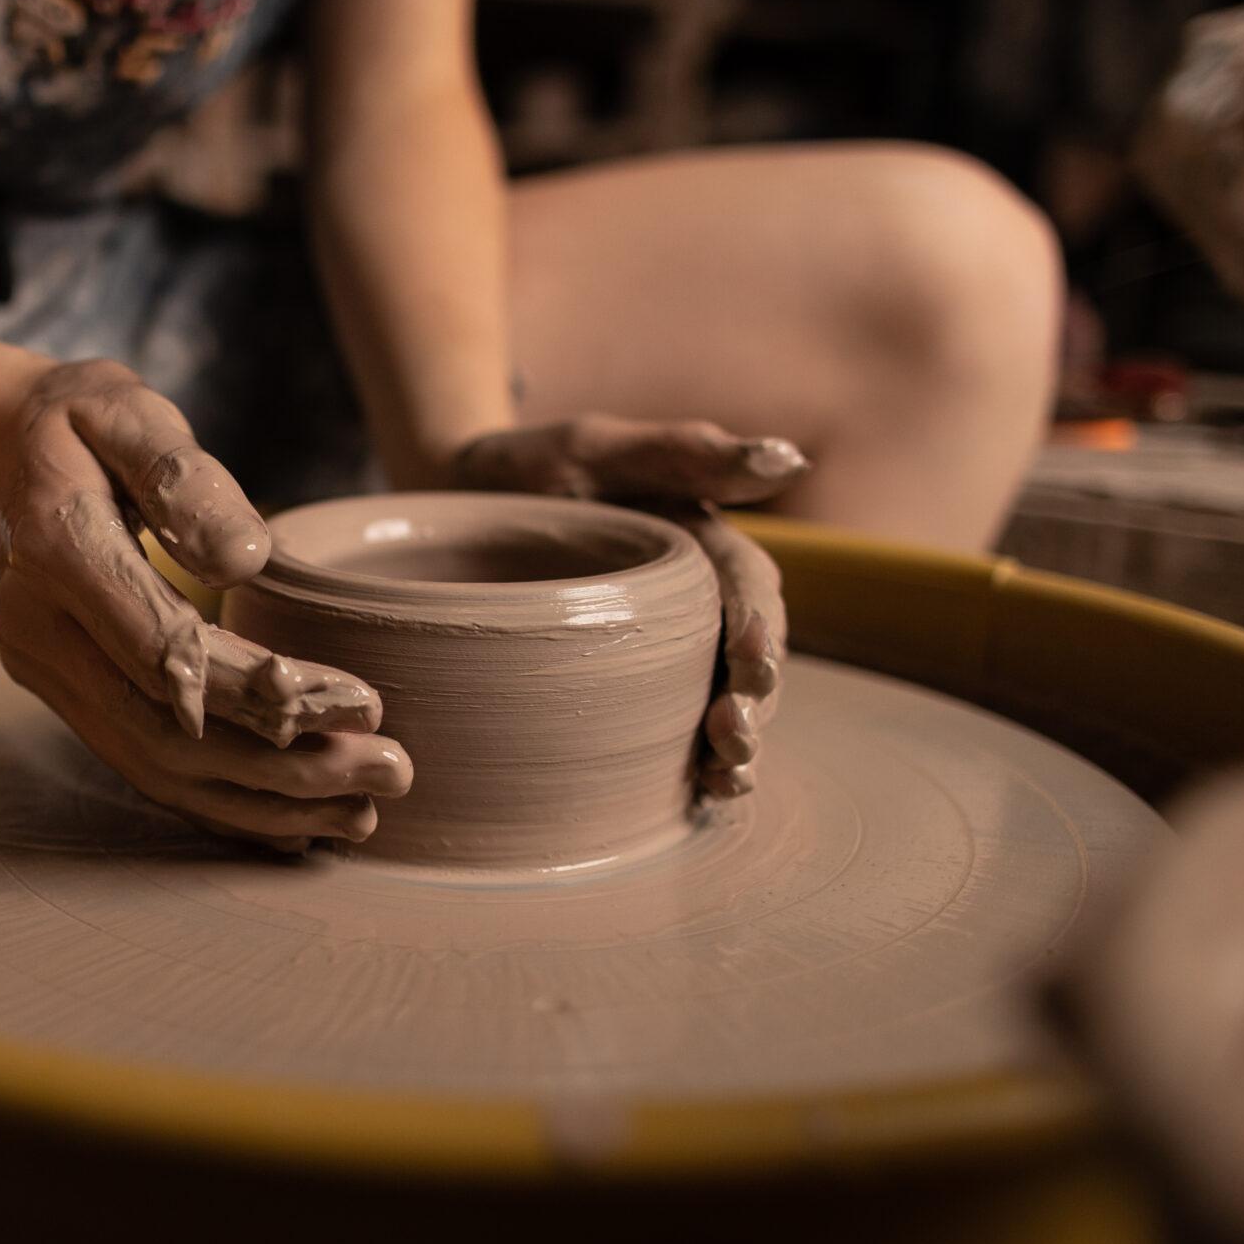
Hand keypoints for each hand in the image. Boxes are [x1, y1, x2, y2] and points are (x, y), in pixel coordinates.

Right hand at [0, 360, 413, 849]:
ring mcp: (44, 674)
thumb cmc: (80, 423)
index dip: (263, 686)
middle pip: (167, 728)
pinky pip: (142, 766)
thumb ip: (182, 475)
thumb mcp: (126, 410)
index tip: (362, 700)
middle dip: (285, 763)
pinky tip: (294, 826)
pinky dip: (220, 804)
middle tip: (391, 770)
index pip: (166, 645)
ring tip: (362, 817)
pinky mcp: (64, 697)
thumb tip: (246, 559)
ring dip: (263, 803)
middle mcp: (34, 629)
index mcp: (54, 550)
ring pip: (156, 766)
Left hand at [449, 416, 803, 802]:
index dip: (759, 626)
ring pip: (721, 698)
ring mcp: (661, 646)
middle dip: (753, 701)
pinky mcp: (626, 685)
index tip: (749, 661)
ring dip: (734, 742)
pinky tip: (699, 796)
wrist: (453, 502)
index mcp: (699, 542)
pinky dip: (694, 764)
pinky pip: (672, 727)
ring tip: (725, 775)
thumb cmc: (526, 467)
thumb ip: (686, 451)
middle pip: (748, 656)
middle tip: (730, 735)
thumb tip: (790, 461)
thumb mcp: (595, 447)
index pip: (750, 587)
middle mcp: (692, 600)